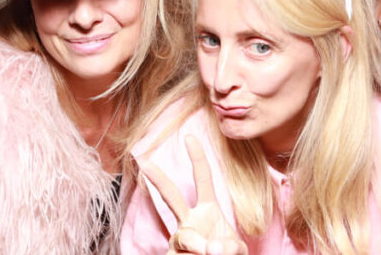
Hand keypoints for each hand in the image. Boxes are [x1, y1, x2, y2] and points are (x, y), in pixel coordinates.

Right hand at [140, 135, 247, 254]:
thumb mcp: (236, 248)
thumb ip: (230, 246)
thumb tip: (211, 248)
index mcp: (208, 210)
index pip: (203, 179)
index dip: (197, 158)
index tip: (189, 137)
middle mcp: (190, 220)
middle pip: (172, 196)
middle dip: (158, 179)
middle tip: (145, 163)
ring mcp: (179, 238)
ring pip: (184, 236)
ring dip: (199, 246)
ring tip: (209, 252)